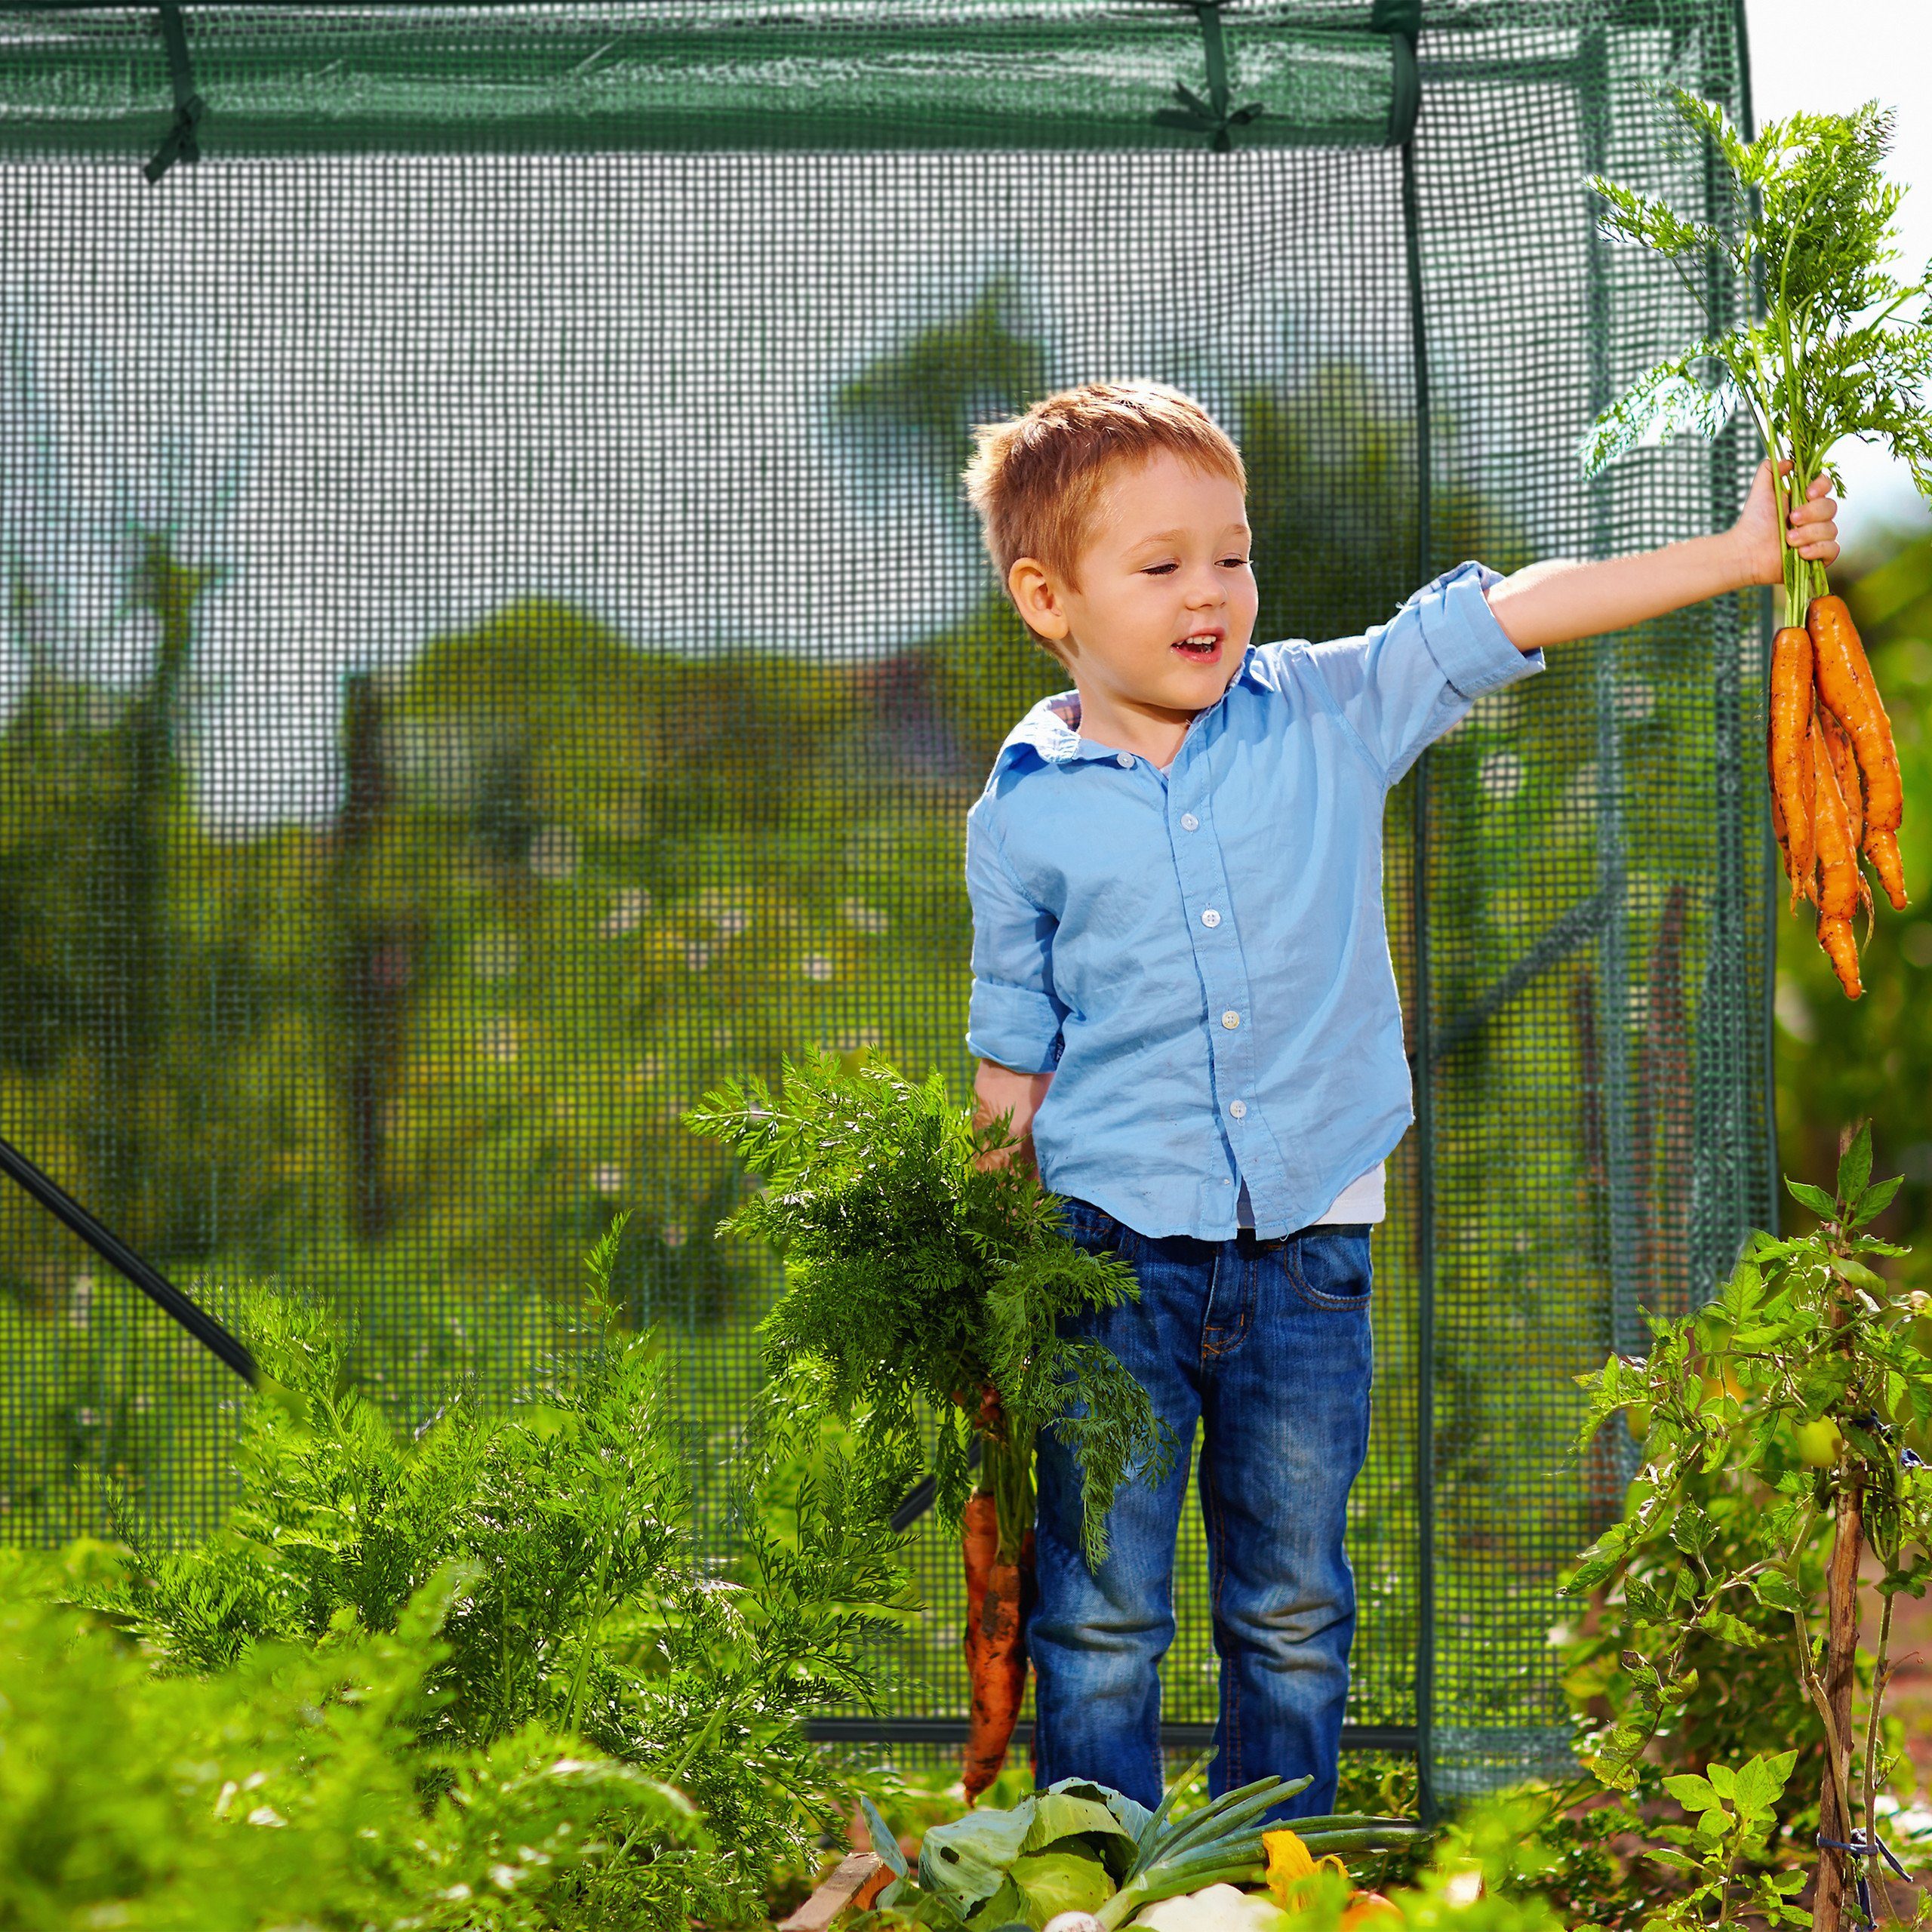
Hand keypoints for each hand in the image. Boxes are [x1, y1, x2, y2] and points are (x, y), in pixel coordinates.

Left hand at [1731, 457, 1839, 586]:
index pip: (1825, 485)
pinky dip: (1817, 549)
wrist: (1745, 552)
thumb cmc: (1753, 523)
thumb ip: (1770, 470)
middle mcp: (1815, 517)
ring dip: (1808, 533)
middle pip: (1831, 507)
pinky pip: (1832, 549)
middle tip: (1791, 519)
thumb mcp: (1760, 491)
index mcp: (1804, 500)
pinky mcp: (1818, 557)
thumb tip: (1788, 461)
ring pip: (1831, 529)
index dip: (1821, 487)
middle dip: (1811, 513)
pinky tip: (1800, 552)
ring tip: (1788, 539)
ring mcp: (1818, 537)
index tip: (1807, 493)